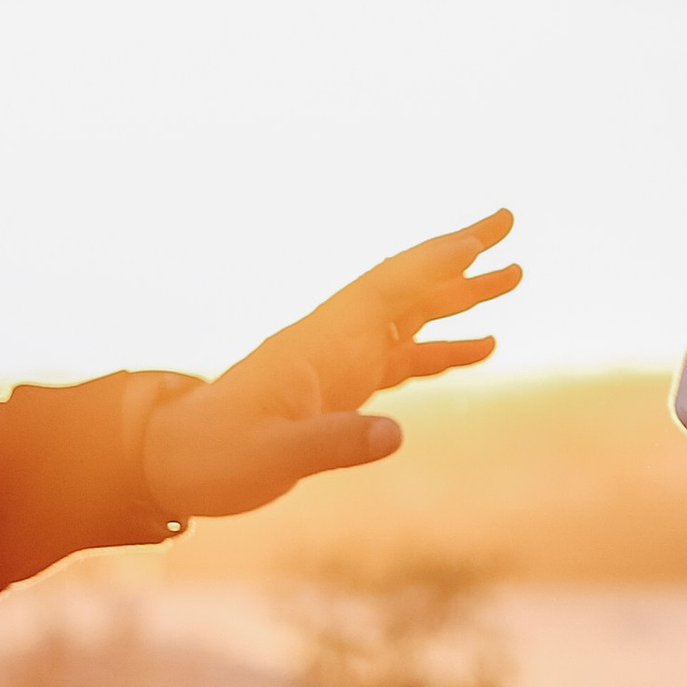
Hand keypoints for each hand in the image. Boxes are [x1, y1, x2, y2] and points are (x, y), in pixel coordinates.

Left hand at [142, 212, 520, 520]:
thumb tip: (394, 434)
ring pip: (411, 317)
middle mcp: (335, 342)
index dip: (435, 261)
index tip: (481, 237)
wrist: (171, 464)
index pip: (387, 289)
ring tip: (515, 277)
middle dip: (458, 256)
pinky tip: (482, 350)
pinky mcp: (341, 390)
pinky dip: (444, 348)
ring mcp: (339, 363)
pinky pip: (403, 357)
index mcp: (319, 343)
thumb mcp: (269, 455)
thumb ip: (332, 443)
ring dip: (461, 297)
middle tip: (509, 222)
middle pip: (408, 286)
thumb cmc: (213, 456)